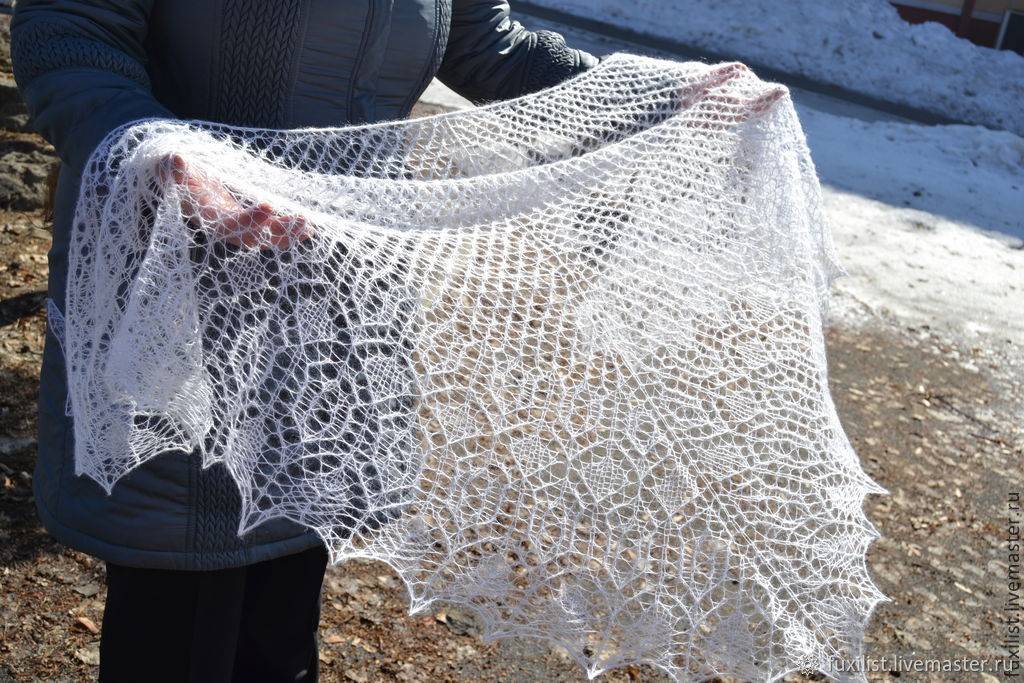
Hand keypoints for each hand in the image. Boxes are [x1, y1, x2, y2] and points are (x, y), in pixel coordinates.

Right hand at [163, 154, 310, 249]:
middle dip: (280, 231)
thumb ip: (174, 168)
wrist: (182, 185)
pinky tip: (308, 228)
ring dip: (289, 234)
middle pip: (255, 237)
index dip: (249, 220)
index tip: (268, 206)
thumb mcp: (173, 169)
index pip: (231, 225)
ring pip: (267, 238)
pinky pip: (272, 233)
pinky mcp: (250, 224)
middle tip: (302, 220)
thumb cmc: (179, 176)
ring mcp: (240, 228)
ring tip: (309, 225)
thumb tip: (176, 159)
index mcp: (209, 217)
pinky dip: (289, 232)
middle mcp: (227, 228)